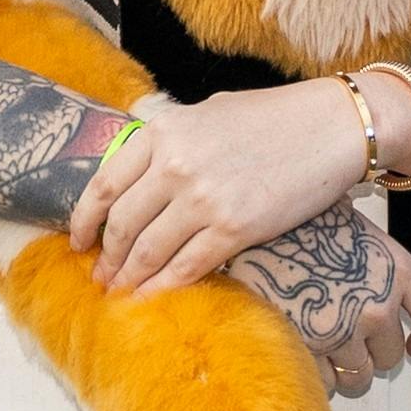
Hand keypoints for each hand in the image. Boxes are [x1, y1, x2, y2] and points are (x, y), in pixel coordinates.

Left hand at [71, 83, 368, 294]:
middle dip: (107, 257)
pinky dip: (165, 286)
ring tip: (121, 292)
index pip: (104, 184)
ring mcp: (204, 199)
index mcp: (164, 133)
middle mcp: (175, 166)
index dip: (84, 220)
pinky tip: (155, 297)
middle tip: (101, 276)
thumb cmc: (274, 117)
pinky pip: (188, 267)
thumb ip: (170, 140)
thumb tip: (140, 169)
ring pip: (149, 251)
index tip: (78, 241)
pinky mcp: (235, 229)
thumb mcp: (206, 114)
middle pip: (122, 224)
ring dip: (130, 278)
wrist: (332, 127)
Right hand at [229, 215, 410, 396]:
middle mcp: (377, 305)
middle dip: (369, 352)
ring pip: (358, 377)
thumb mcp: (351, 226)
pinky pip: (323, 384)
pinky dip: (311, 374)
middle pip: (391, 358)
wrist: (246, 224)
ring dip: (340, 367)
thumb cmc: (295, 219)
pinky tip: (295, 344)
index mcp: (397, 271)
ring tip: (315, 338)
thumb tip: (384, 275)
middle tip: (341, 331)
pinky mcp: (308, 351)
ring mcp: (343, 331)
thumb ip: (376, 260)